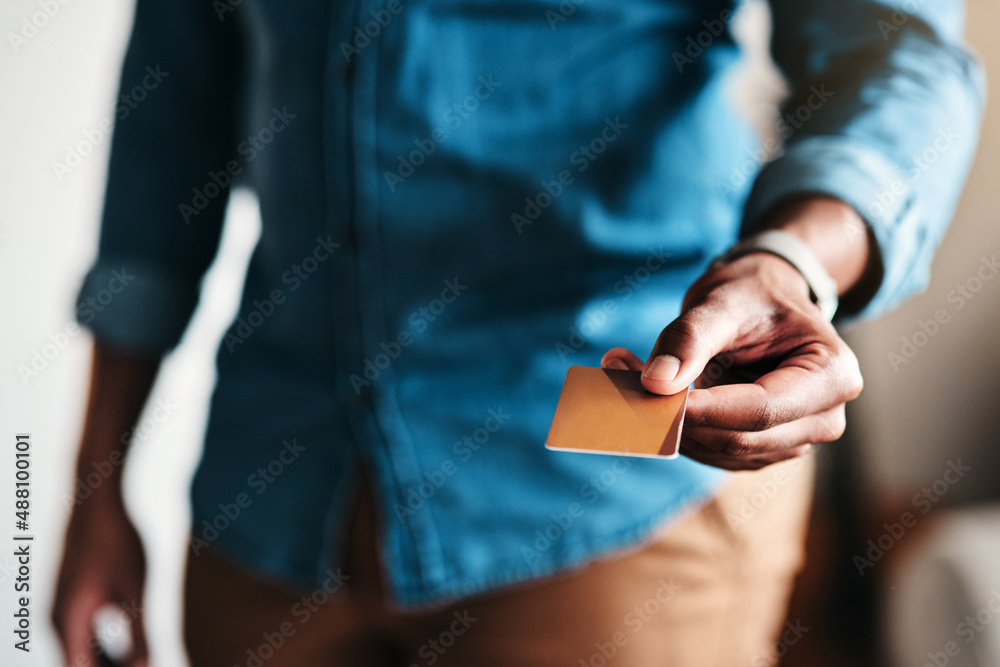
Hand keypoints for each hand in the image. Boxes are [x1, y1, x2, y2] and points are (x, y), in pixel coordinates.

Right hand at [52, 494, 148, 666]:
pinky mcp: (69, 598)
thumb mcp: (135, 590)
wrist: (97, 503)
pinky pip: (80, 636)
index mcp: (69, 622)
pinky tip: (130, 648)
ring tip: (139, 662)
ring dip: (105, 663)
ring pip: (79, 652)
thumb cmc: (117, 541)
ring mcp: (61, 608)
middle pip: (78, 664)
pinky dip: (101, 648)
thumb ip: (140, 634)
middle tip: (143, 666)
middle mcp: (58, 619)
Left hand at [601, 251, 862, 469]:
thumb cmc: (752, 292)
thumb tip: (656, 383)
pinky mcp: (763, 448)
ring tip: (626, 372)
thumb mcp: (723, 300)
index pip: (760, 411)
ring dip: (670, 423)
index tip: (647, 393)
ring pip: (721, 451)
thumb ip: (690, 339)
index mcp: (832, 375)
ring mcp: (795, 439)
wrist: (764, 298)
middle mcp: (824, 418)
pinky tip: (651, 393)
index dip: (702, 410)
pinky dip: (678, 428)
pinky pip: (714, 451)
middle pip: (740, 438)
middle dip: (678, 416)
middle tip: (621, 375)